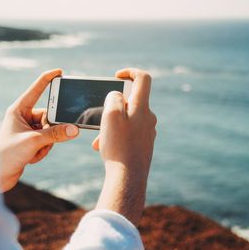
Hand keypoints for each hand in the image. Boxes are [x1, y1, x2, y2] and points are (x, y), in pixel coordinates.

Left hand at [0, 69, 78, 192]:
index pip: (36, 90)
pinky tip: (31, 158)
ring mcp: (28, 129)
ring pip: (51, 131)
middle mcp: (23, 117)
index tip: (60, 72)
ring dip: (46, 144)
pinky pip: (48, 141)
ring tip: (33, 152)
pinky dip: (43, 150)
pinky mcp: (31, 141)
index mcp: (18, 110)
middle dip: (50, 131)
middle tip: (43, 140)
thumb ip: (56, 134)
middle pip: (50, 116)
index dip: (48, 79)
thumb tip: (74, 129)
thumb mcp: (34, 142)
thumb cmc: (7, 155)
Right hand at [93, 68, 156, 224]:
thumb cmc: (119, 146)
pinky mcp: (144, 143)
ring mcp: (148, 131)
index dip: (130, 72)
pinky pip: (128, 133)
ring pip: (127, 119)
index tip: (116, 76)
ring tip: (99, 139)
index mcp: (142, 107)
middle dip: (113, 106)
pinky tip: (104, 147)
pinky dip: (116, 135)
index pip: (143, 78)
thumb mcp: (111, 115)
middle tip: (100, 117)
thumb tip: (118, 95)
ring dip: (111, 124)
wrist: (128, 178)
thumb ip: (114, 98)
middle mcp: (149, 117)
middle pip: (131, 100)